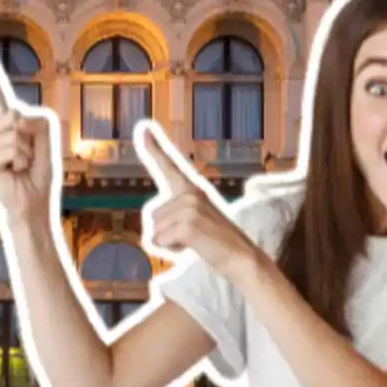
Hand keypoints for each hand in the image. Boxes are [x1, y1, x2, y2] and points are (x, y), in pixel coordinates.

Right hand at [0, 44, 57, 222]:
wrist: (31, 203)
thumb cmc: (38, 171)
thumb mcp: (46, 136)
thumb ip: (36, 119)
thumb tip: (13, 119)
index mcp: (2, 121)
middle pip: (16, 114)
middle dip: (32, 137)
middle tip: (27, 159)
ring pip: (15, 131)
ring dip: (26, 152)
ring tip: (19, 167)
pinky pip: (12, 147)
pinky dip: (20, 161)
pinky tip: (12, 173)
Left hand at [136, 122, 258, 278]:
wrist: (242, 259)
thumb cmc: (217, 244)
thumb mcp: (195, 221)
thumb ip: (175, 214)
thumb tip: (153, 229)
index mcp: (191, 190)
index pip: (168, 165)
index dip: (153, 148)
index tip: (144, 127)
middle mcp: (189, 193)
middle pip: (151, 216)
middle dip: (164, 234)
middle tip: (192, 238)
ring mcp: (189, 206)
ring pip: (153, 231)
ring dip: (168, 244)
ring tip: (194, 242)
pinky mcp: (188, 223)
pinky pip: (159, 241)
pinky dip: (171, 251)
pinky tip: (193, 248)